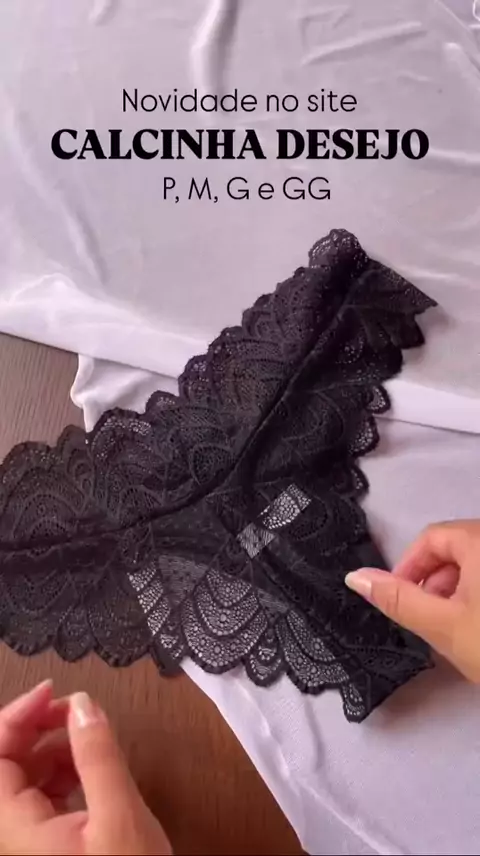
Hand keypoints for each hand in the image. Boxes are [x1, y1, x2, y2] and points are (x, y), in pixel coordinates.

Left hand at [0, 681, 170, 854]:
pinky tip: (90, 769)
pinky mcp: (49, 850)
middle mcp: (13, 837)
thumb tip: (83, 704)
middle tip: (76, 707)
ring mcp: (29, 845)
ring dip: (51, 750)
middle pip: (6, 764)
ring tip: (90, 736)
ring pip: (24, 780)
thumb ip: (99, 756)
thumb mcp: (121, 815)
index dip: (17, 715)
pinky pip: (40, 800)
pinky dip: (61, 775)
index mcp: (18, 829)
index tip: (53, 691)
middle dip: (36, 727)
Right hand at [345, 520, 479, 682]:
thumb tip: (355, 576)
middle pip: (457, 548)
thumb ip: (398, 599)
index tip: (401, 602)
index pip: (431, 537)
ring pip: (479, 565)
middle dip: (436, 583)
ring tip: (460, 631)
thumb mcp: (444, 626)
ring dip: (461, 591)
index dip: (408, 567)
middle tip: (431, 622)